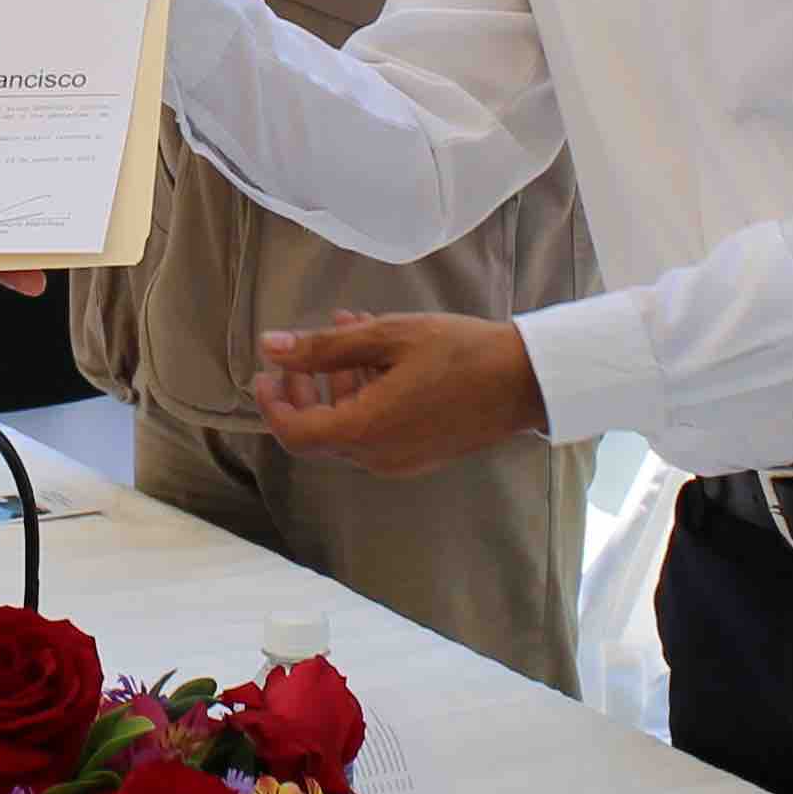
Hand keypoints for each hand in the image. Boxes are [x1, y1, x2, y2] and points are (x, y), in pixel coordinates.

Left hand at [247, 311, 546, 477]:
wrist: (525, 381)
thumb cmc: (458, 352)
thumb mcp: (388, 337)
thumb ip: (324, 347)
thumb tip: (270, 348)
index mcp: (365, 431)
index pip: (294, 432)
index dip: (272, 403)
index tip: (267, 370)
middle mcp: (377, 457)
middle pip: (317, 433)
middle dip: (302, 391)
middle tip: (300, 353)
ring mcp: (400, 461)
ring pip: (346, 430)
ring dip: (336, 387)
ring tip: (346, 332)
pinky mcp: (419, 455)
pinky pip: (374, 432)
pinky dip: (364, 399)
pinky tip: (377, 356)